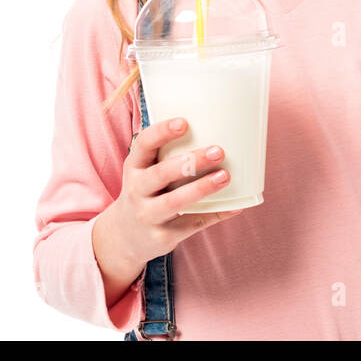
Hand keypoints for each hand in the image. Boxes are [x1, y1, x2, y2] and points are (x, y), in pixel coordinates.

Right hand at [96, 117, 243, 276]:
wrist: (124, 237)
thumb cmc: (147, 192)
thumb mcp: (145, 171)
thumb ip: (169, 154)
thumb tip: (218, 131)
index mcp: (134, 167)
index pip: (143, 145)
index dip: (161, 132)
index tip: (184, 123)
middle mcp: (137, 191)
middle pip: (161, 174)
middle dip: (191, 162)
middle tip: (219, 151)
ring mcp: (148, 215)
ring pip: (175, 201)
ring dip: (202, 188)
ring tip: (225, 176)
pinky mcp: (163, 236)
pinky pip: (192, 224)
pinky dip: (215, 214)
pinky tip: (235, 206)